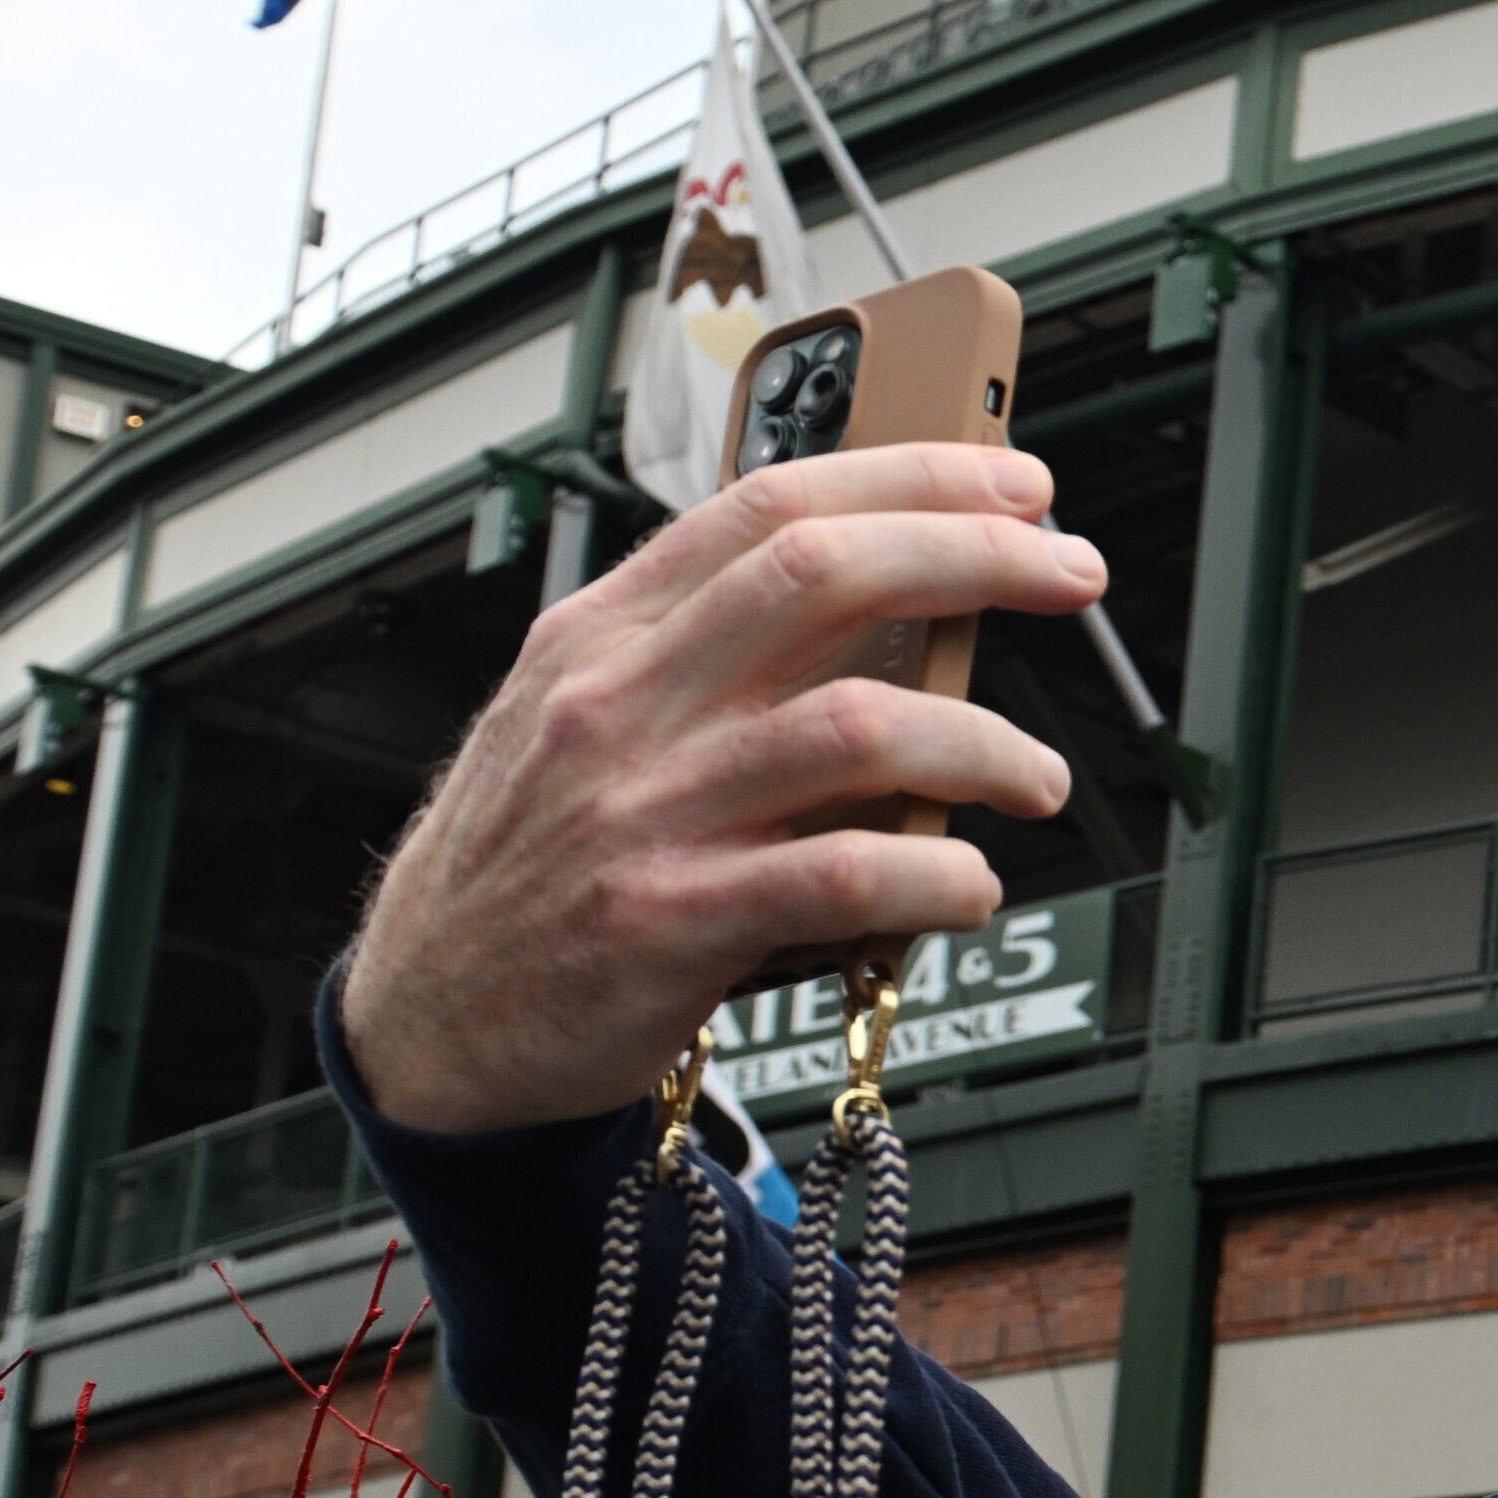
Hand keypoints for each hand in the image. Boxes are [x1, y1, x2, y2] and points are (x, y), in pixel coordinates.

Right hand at [341, 442, 1101, 1133]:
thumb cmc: (533, 863)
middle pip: (822, 576)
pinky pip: (844, 877)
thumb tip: (888, 600)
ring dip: (985, 742)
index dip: (910, 478)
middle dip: (973, 557)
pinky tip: (969, 882)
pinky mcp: (669, 924)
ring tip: (1038, 776)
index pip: (769, 507)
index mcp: (600, 637)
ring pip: (856, 726)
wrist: (428, 1020)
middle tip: (1070, 576)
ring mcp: (641, 811)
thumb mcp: (582, 723)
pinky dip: (938, 875)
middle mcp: (617, 704)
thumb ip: (705, 657)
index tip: (1014, 486)